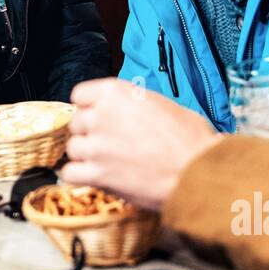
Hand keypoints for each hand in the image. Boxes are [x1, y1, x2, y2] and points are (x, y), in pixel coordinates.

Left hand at [61, 78, 220, 210]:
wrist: (197, 172)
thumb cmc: (190, 138)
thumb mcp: (162, 105)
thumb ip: (134, 105)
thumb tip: (128, 113)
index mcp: (115, 92)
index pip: (80, 95)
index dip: (89, 108)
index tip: (98, 117)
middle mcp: (101, 115)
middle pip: (76, 123)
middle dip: (89, 133)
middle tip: (109, 143)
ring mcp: (97, 146)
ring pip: (73, 148)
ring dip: (85, 156)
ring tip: (106, 162)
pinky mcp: (97, 174)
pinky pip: (70, 174)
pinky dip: (79, 177)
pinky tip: (94, 177)